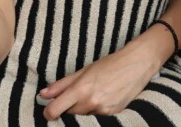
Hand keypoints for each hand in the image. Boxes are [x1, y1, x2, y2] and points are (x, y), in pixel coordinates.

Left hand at [39, 29, 167, 116]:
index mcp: (81, 89)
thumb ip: (62, 84)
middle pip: (69, 114)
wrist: (137, 64)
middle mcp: (91, 102)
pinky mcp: (113, 114)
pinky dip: (96, 110)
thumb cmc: (110, 64)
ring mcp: (103, 110)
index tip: (49, 110)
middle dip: (69, 106)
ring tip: (94, 93)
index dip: (49, 112)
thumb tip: (43, 94)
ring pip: (83, 116)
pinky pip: (96, 117)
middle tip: (78, 93)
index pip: (55, 110)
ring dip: (83, 109)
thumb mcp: (84, 70)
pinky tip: (103, 97)